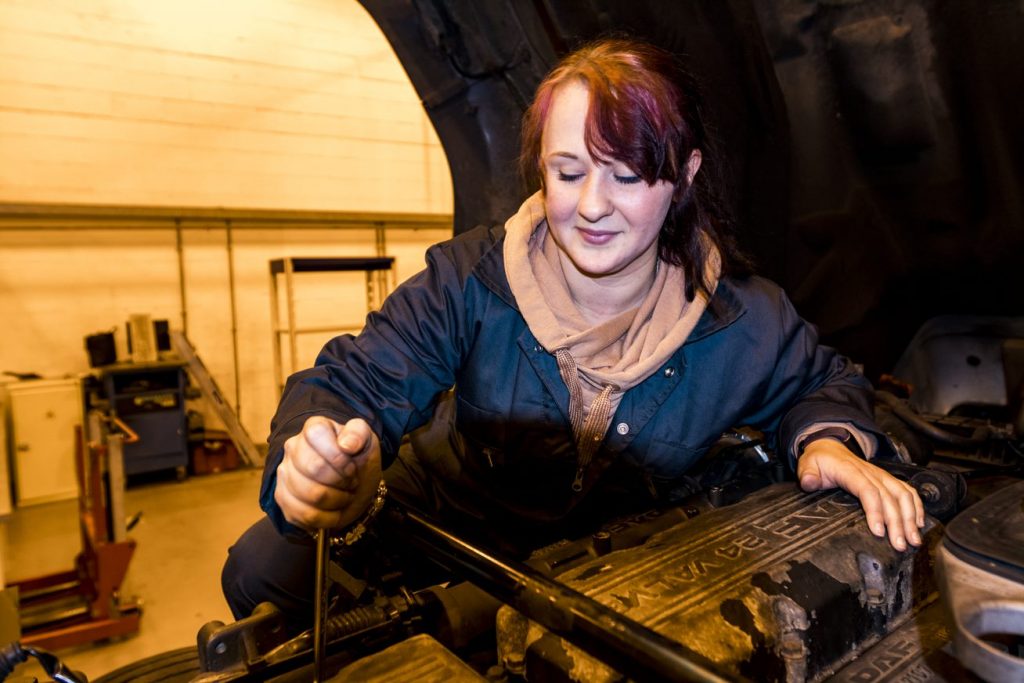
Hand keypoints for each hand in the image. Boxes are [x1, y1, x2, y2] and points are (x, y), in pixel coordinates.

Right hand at [274, 416, 381, 530]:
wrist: (354, 486)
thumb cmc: (358, 460)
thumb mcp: (366, 441)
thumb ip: (359, 433)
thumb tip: (347, 444)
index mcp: (313, 429)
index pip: (316, 435)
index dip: (339, 455)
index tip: (352, 466)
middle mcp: (292, 448)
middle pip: (314, 468)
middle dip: (342, 480)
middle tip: (351, 482)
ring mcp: (284, 474)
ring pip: (312, 495)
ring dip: (338, 500)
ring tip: (344, 495)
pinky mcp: (283, 499)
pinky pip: (306, 515)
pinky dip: (329, 518)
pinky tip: (335, 510)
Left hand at [797, 439, 924, 550]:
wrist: (829, 448)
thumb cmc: (820, 461)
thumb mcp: (807, 465)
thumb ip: (807, 474)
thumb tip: (809, 482)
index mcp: (850, 471)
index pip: (867, 491)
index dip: (876, 511)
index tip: (879, 532)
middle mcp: (870, 473)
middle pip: (889, 498)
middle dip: (897, 523)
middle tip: (900, 545)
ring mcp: (882, 476)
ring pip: (902, 495)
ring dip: (911, 518)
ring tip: (913, 540)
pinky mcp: (888, 480)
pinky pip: (907, 491)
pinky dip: (917, 506)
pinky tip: (919, 524)